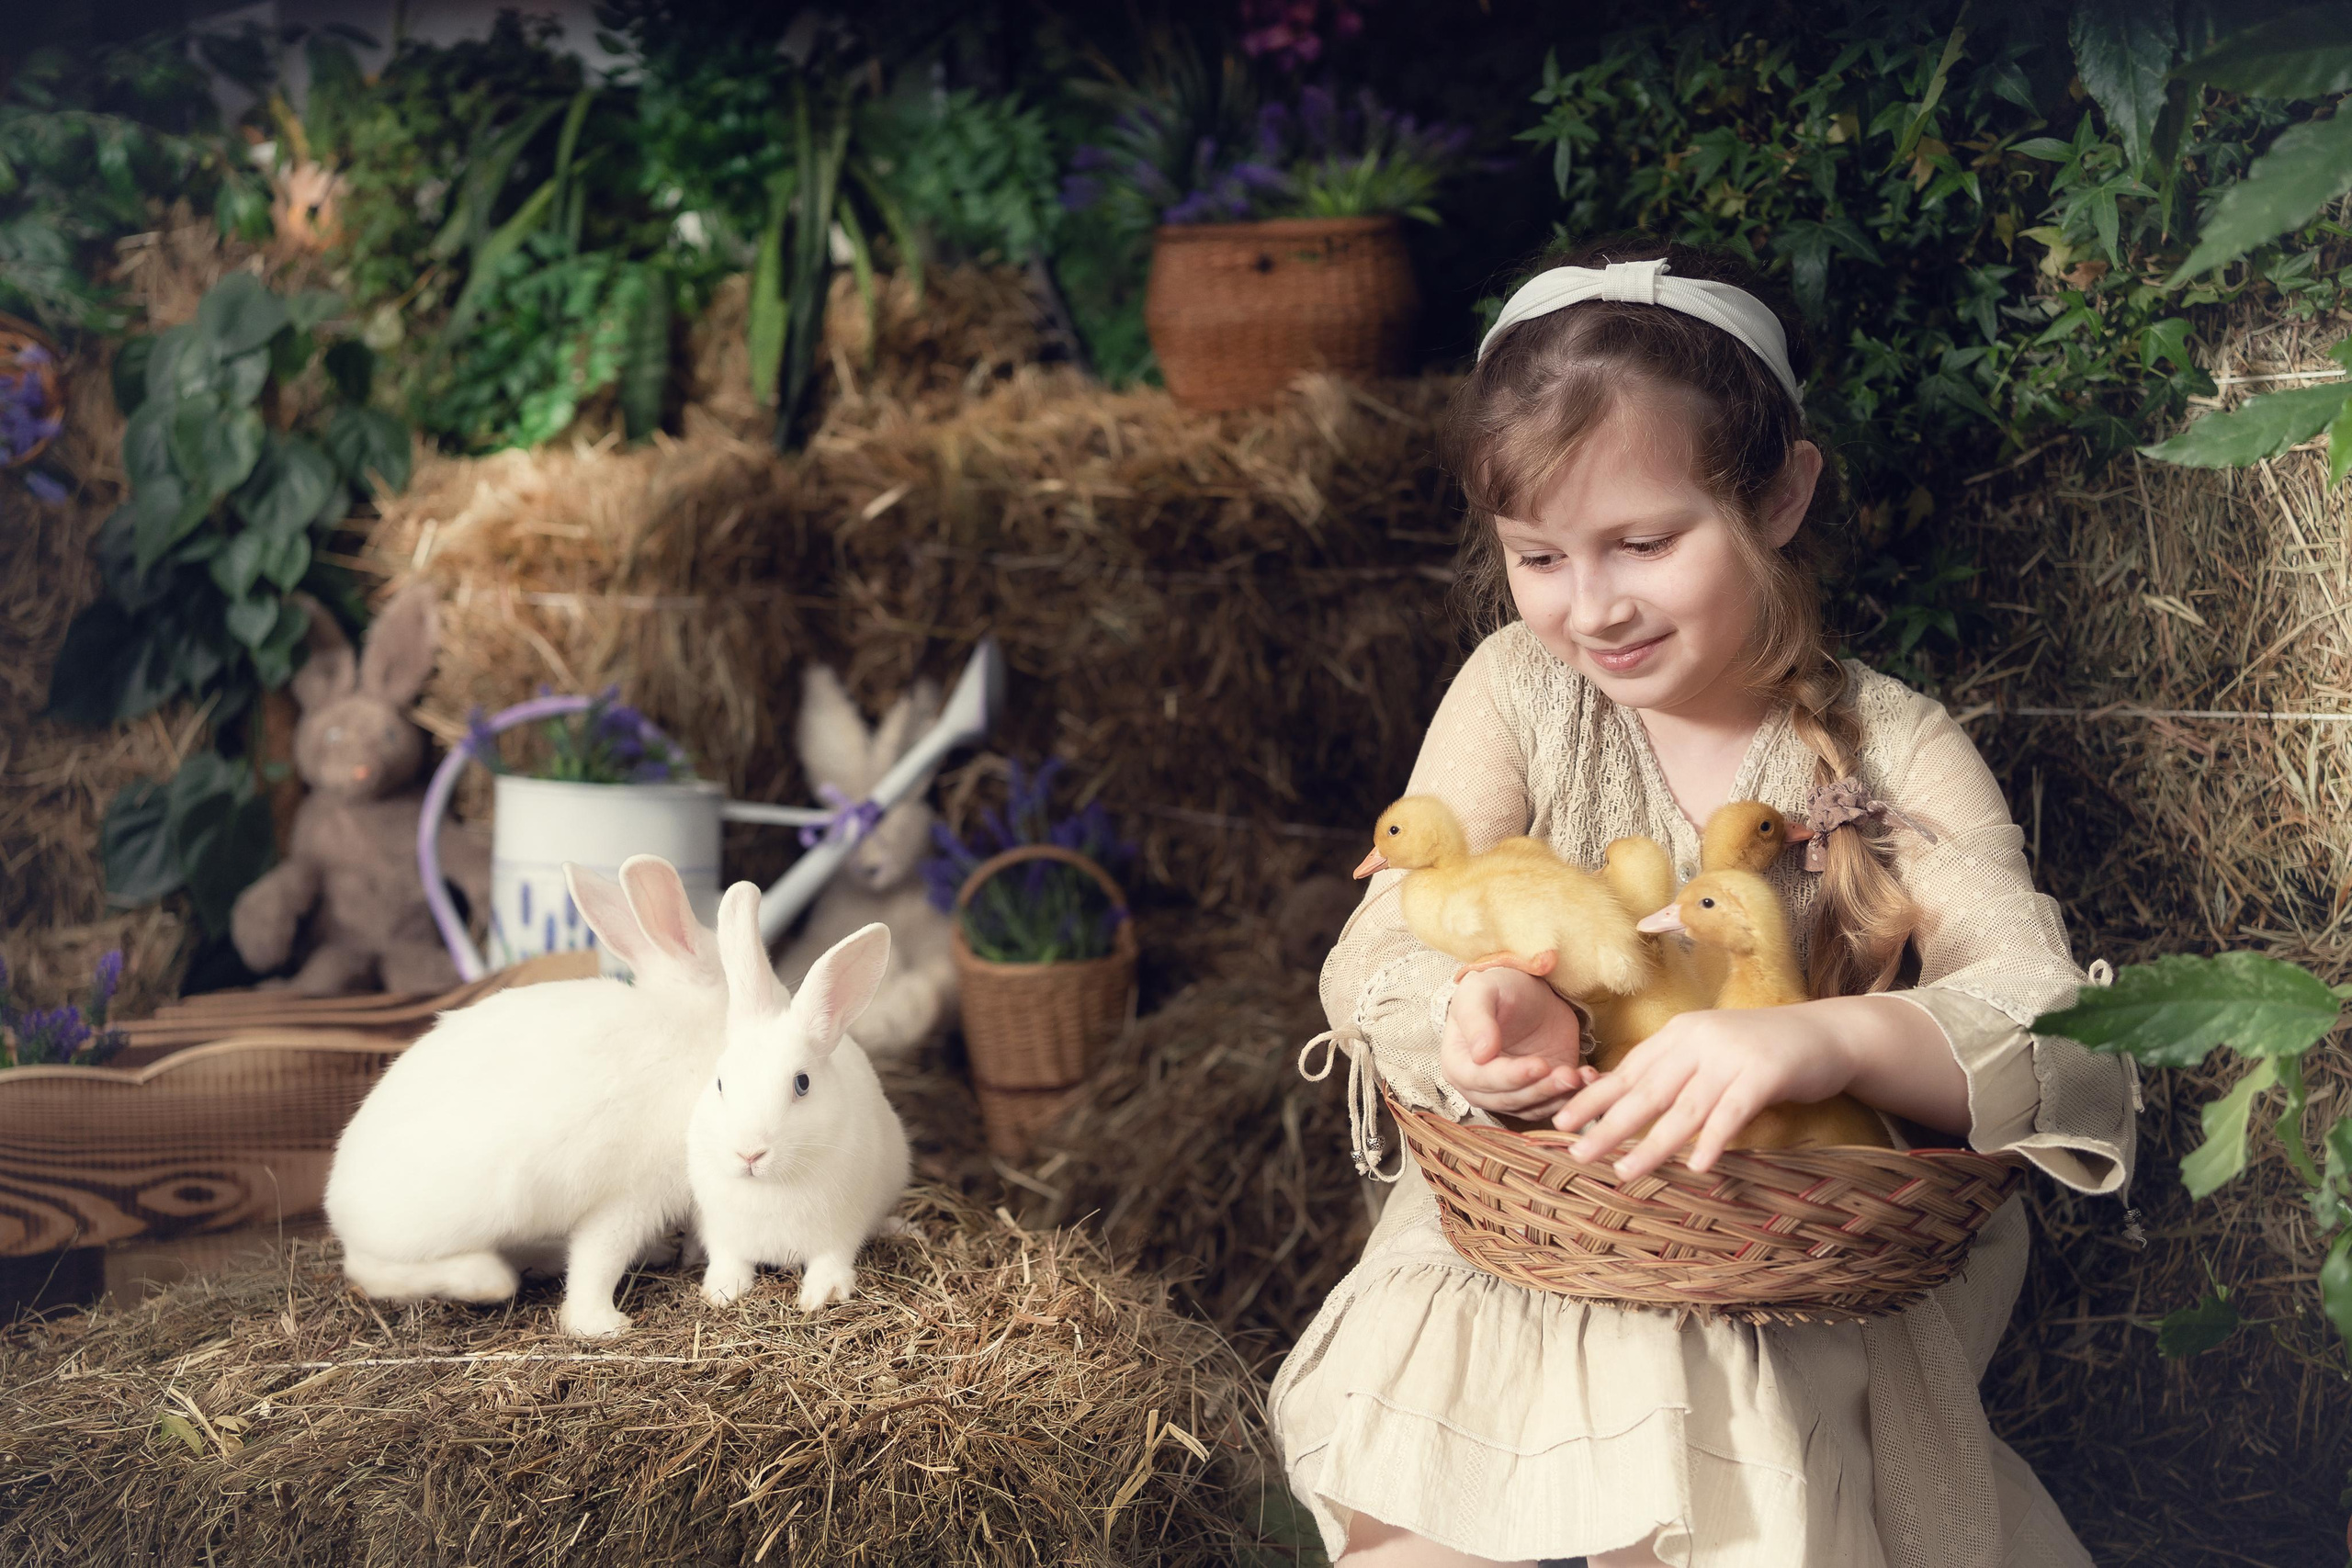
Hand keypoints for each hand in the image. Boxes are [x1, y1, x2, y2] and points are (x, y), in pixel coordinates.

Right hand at [1440, 967, 1596, 1121]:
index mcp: (1458, 1064)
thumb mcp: (1480, 992)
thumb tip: (1481, 1054)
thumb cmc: (1497, 988)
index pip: (1481, 1080)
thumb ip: (1477, 1020)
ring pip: (1533, 1106)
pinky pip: (1555, 1103)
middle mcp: (1480, 1087)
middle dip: (1541, 1088)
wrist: (1528, 994)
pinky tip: (1591, 1079)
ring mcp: (1511, 1093)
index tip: (1539, 1065)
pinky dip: (1575, 1096)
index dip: (1510, 1076)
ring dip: (1559, 1095)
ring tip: (1581, 1076)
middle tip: (1568, 1075)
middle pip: (1509, 1099)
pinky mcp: (1540, 1093)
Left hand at [1547, 1003, 1859, 1179]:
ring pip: (1684, 1107)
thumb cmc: (1760, 1051)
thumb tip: (1624, 1101)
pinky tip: (1698, 1167)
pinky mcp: (1765, 1074)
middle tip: (1577, 1154)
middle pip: (1646, 1090)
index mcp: (1679, 1034)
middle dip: (1608, 1124)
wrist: (1826, 1035)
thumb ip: (1674, 1070)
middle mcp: (1699, 1040)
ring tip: (1625, 1171)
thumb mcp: (1709, 1051)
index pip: (1628, 1071)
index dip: (1594, 1098)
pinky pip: (1733, 1112)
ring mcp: (1731, 1056)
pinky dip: (1713, 1140)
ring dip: (1653, 1144)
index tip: (1560, 1123)